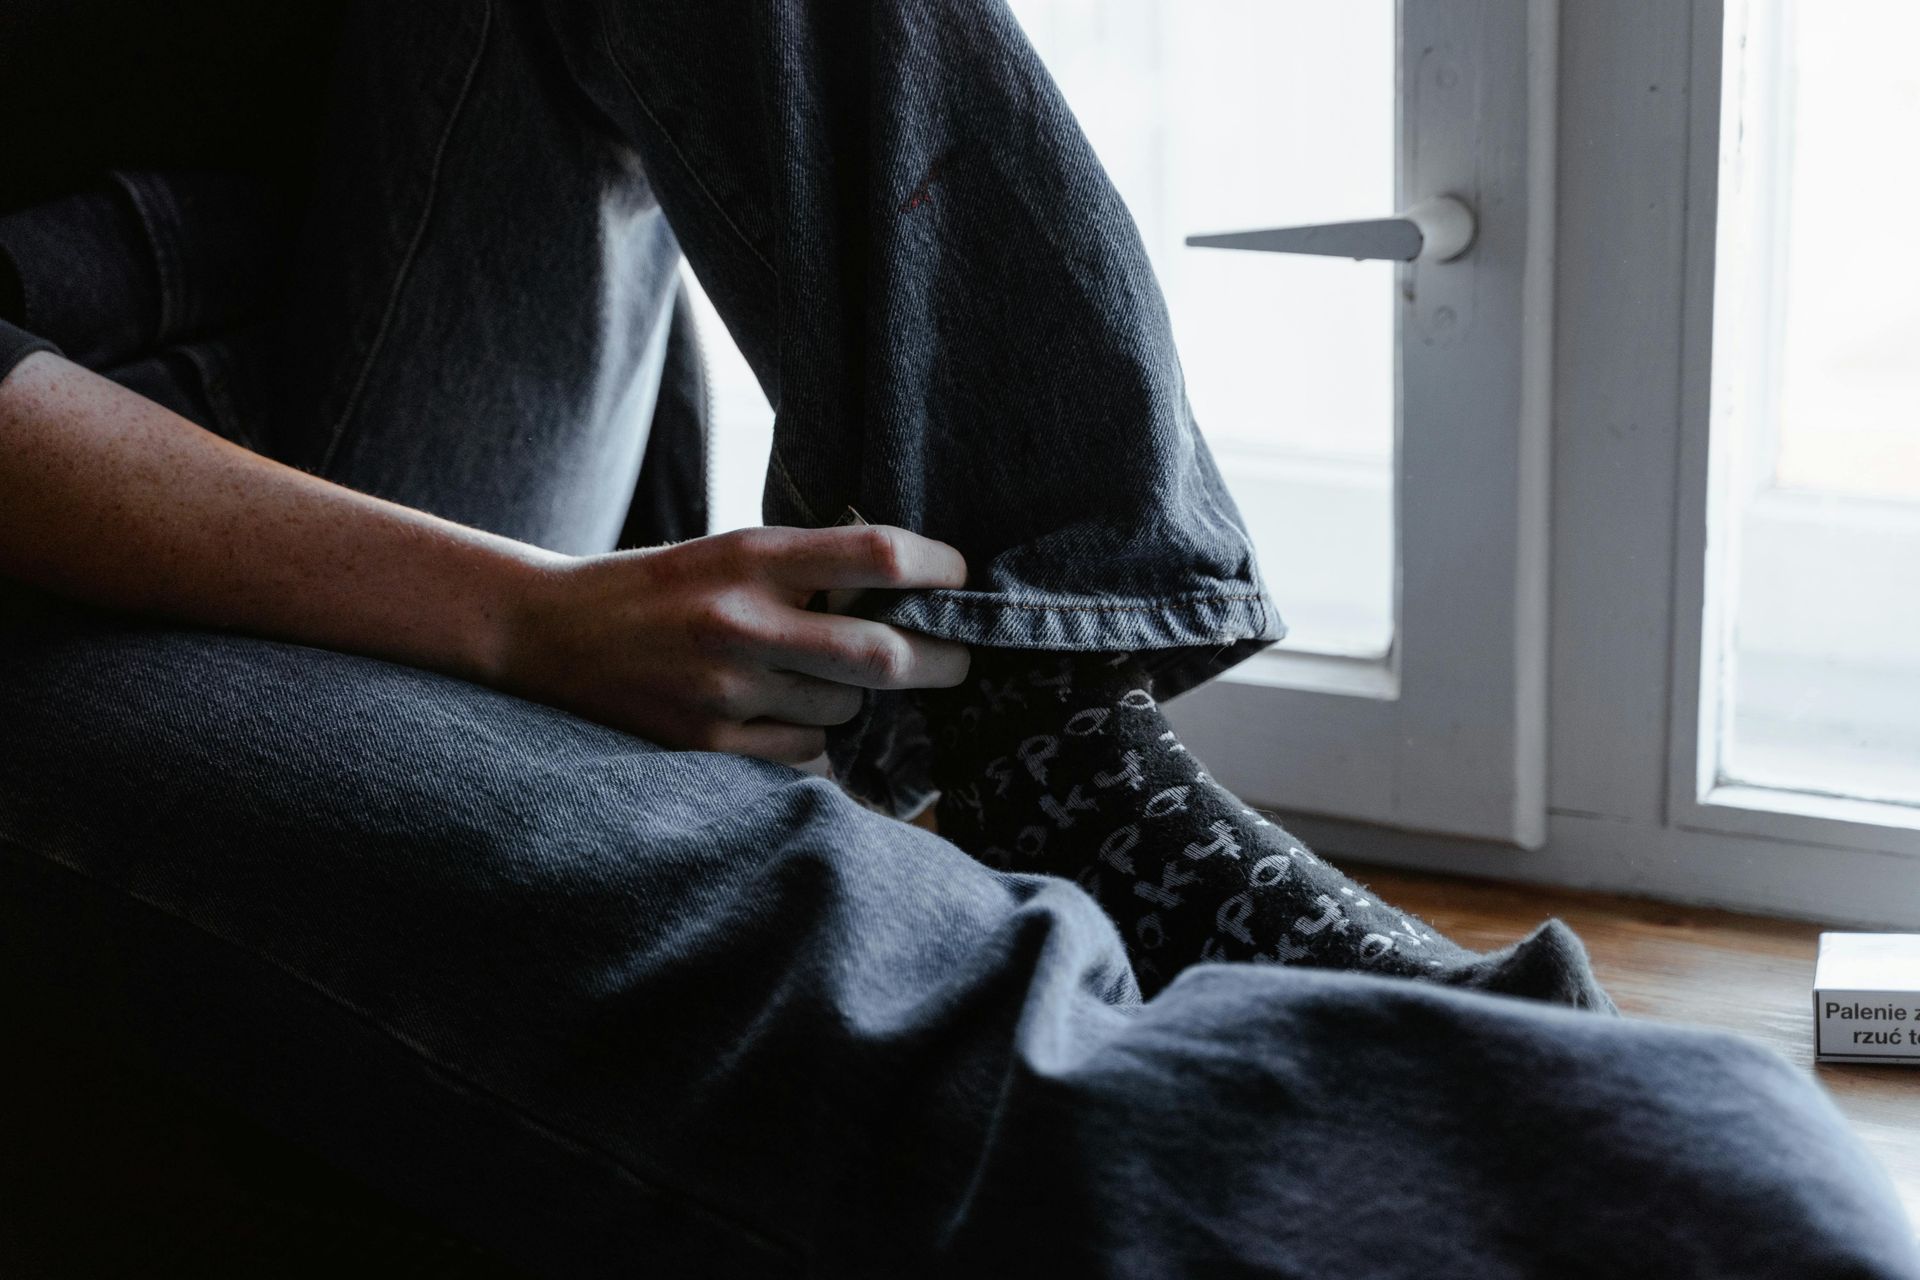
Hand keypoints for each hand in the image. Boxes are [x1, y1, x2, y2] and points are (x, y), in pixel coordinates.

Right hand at [495, 524, 971, 761]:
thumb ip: (810, 566)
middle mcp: (742, 620)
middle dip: (942, 662)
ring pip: (845, 712)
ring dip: (855, 702)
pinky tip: (782, 716)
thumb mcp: (731, 550)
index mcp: (753, 555)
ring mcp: (724, 689)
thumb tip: (913, 590)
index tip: (960, 579)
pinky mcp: (705, 744)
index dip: (939, 570)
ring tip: (821, 681)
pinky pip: (803, 754)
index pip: (878, 555)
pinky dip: (812, 740)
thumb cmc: (661, 588)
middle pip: (885, 654)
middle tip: (960, 661)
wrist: (547, 632)